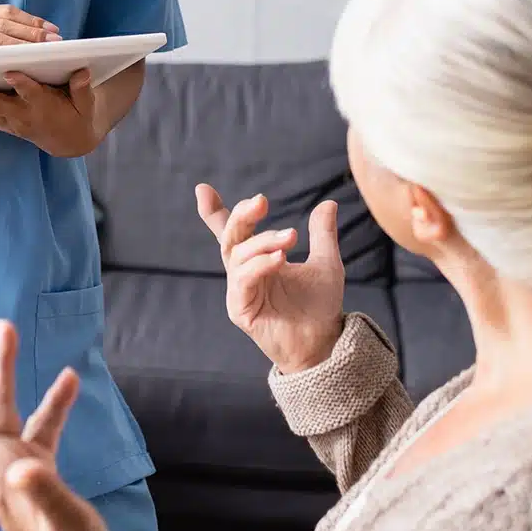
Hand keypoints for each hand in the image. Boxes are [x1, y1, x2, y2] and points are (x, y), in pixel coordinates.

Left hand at [0, 67, 100, 156]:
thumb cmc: (78, 115)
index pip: (32, 94)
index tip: (10, 72)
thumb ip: (83, 90)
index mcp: (44, 107)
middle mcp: (24, 116)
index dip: (22, 84)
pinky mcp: (1, 123)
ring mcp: (10, 122)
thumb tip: (83, 72)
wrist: (69, 140)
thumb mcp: (86, 105)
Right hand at [196, 186, 345, 374]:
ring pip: (237, 256)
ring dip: (262, 242)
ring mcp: (239, 291)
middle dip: (242, 216)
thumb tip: (329, 203)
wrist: (323, 341)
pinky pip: (243, 280)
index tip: (202, 189)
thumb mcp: (326, 263)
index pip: (233, 232)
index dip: (213, 212)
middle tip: (261, 200)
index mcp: (256, 259)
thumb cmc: (320, 305)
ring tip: (290, 237)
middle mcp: (243, 272)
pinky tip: (280, 259)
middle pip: (230, 237)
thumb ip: (322, 234)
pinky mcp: (240, 309)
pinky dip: (259, 265)